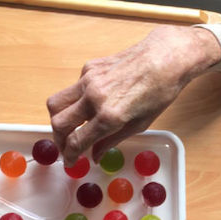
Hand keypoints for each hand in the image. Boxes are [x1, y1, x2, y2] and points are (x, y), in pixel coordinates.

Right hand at [46, 26, 220, 165]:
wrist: (164, 58)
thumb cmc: (159, 93)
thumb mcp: (139, 125)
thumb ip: (111, 141)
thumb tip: (94, 155)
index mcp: (109, 116)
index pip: (76, 141)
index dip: (70, 156)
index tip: (70, 161)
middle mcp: (94, 97)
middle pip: (58, 123)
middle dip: (59, 140)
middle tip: (66, 147)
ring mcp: (88, 80)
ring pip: (56, 103)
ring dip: (58, 119)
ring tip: (69, 128)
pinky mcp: (88, 67)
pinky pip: (72, 88)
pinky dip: (74, 100)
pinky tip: (89, 104)